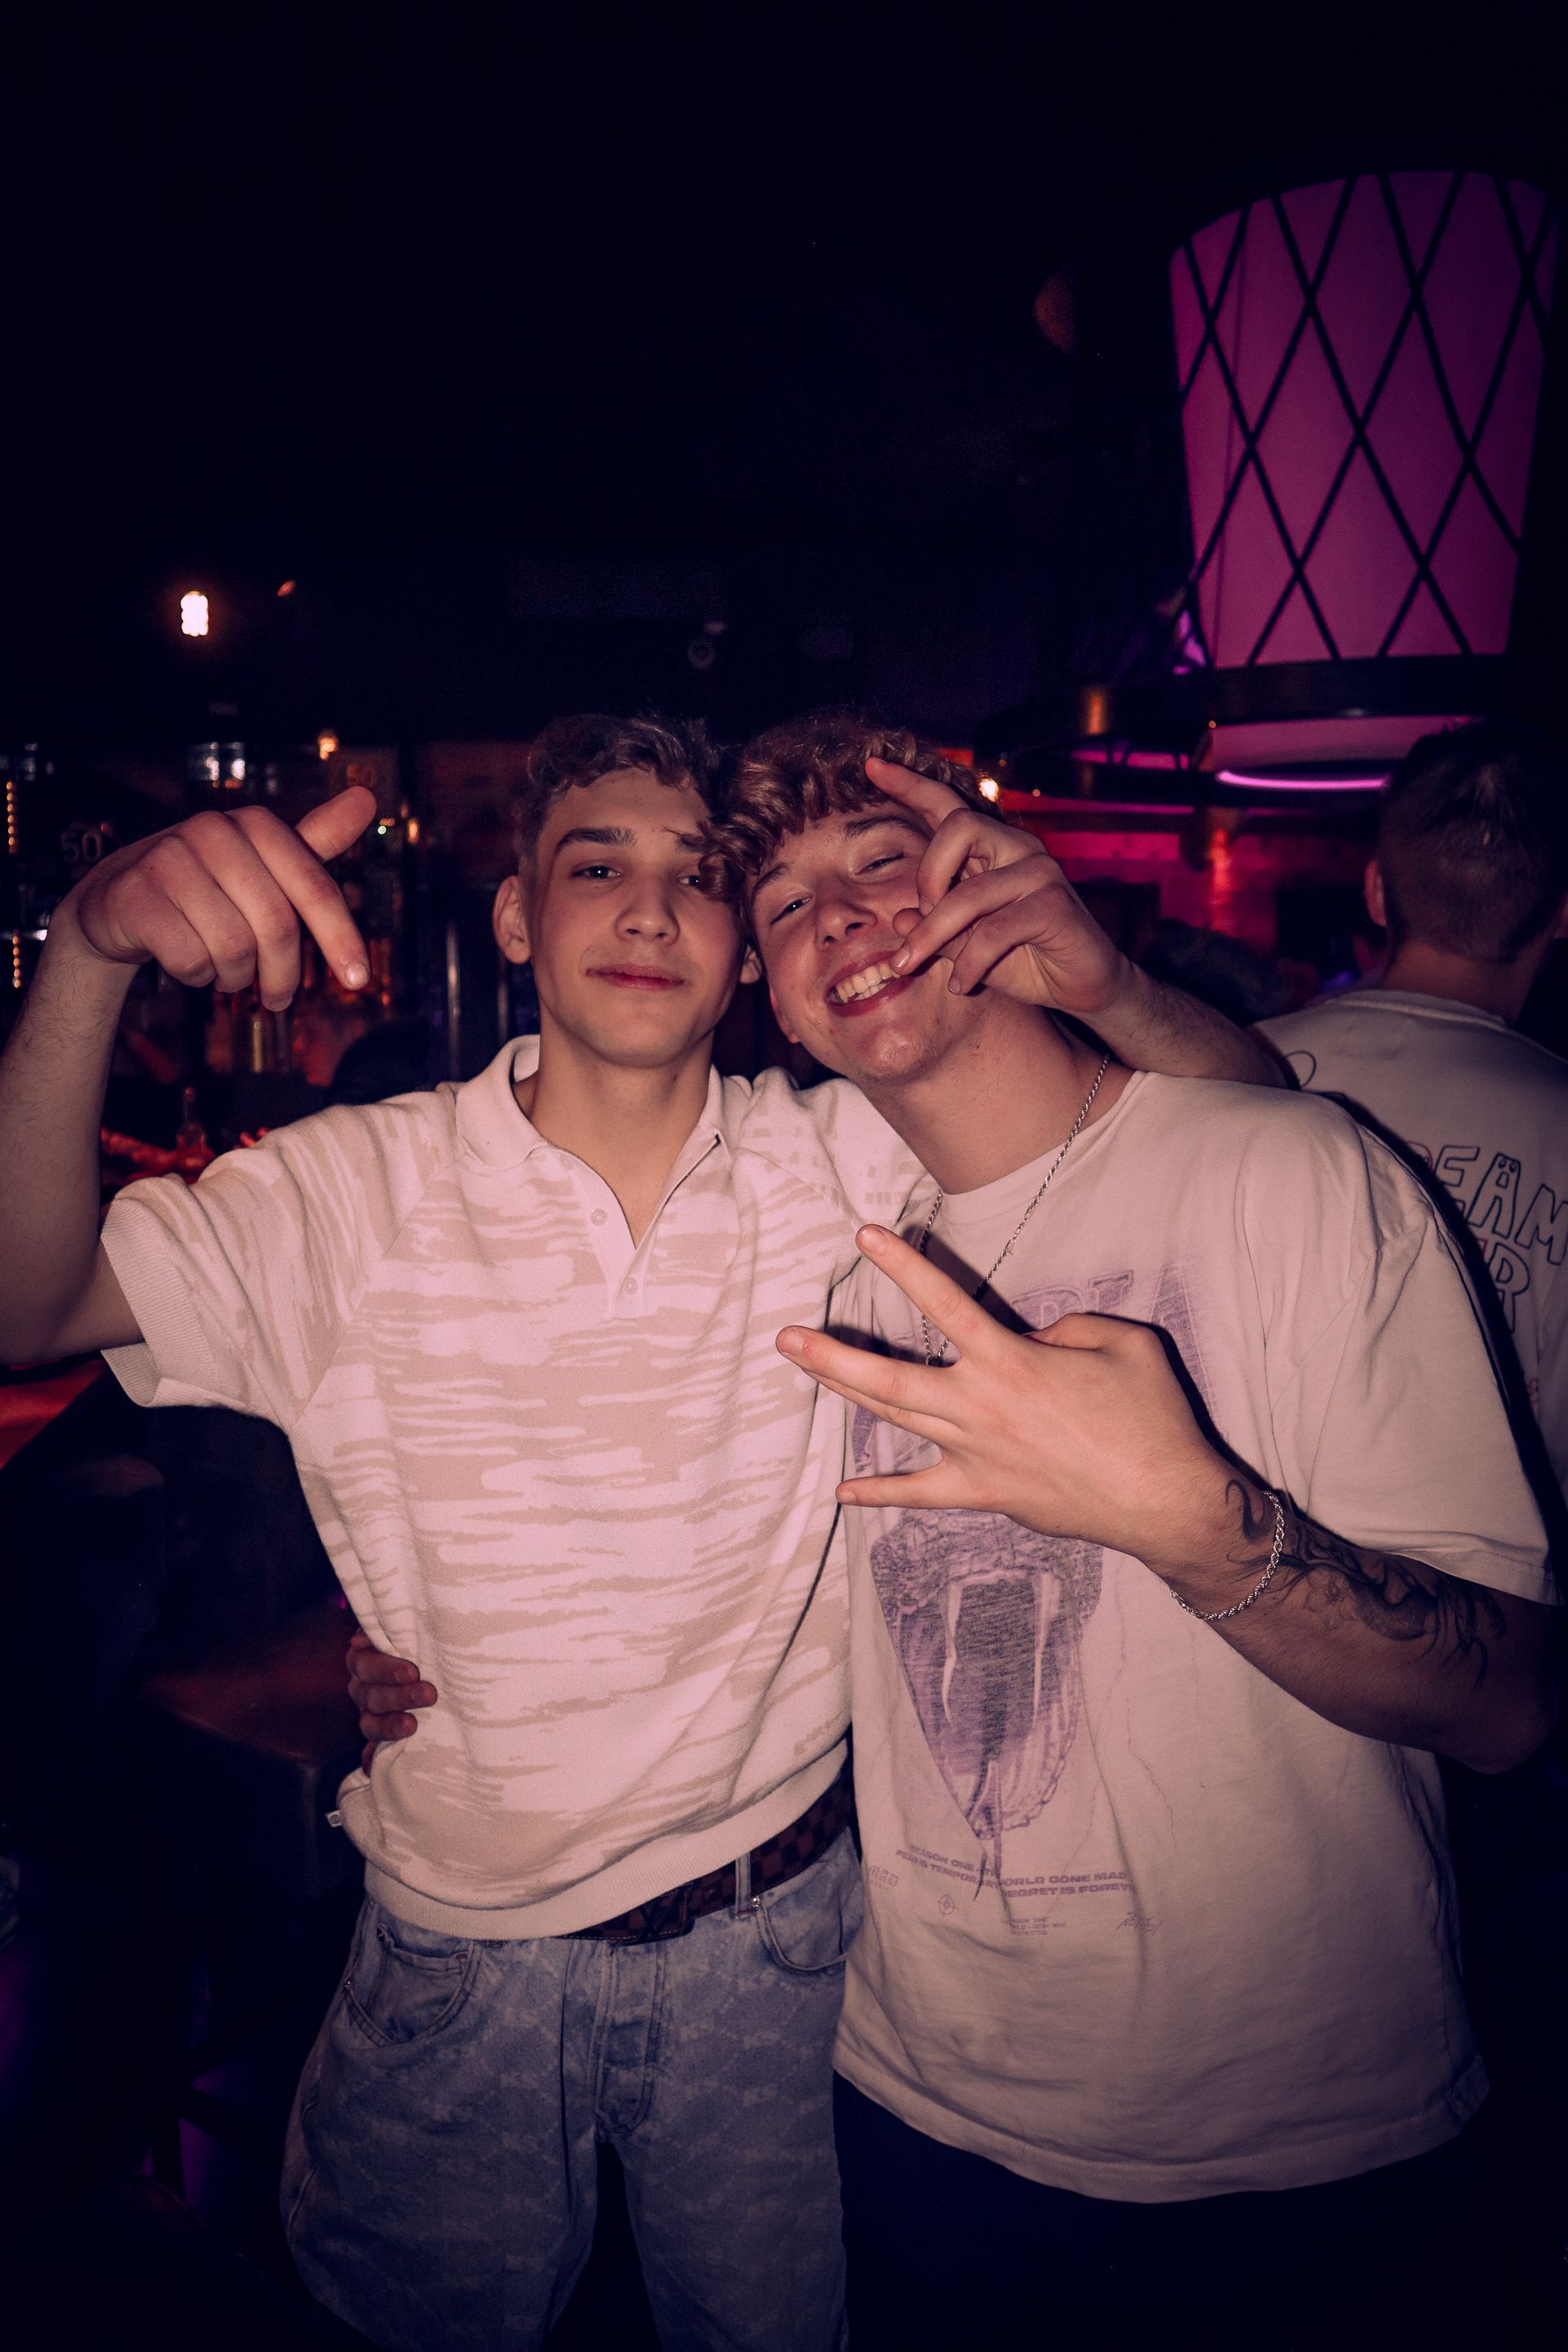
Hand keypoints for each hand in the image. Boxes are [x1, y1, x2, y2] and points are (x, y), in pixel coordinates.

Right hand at [69, 787, 376, 1008]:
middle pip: (276, 927)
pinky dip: (196, 975)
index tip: (359, 982)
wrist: (119, 901)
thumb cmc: (207, 886)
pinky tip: (186, 961)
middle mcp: (212, 830)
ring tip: (223, 969)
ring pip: (234, 949)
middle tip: (277, 998)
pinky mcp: (135, 895)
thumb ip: (315, 841)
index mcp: (255, 824)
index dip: (341, 938)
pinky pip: (191, 959)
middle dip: (282, 974)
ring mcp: (168, 859)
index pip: (313, 888)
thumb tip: (368, 799)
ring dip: (234, 976)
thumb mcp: (264, 864)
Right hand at [347, 1629, 437, 1771]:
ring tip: (412, 1726)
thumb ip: (394, 1629)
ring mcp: (369, 1713)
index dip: (386, 1669)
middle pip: (372, 1693)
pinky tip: (370, 1766)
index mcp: (365, 1659)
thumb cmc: (424, 1644)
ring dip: (390, 1725)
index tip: (412, 1672)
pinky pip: (369, 1751)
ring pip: (370, 1722)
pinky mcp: (378, 1736)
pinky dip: (369, 1759)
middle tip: (428, 1694)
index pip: (366, 1664)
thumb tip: (362, 1638)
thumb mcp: (412, 1633)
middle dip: (400, 1696)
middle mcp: (363, 1686)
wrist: (438, 1667)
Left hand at [776, 1224, 1225, 1574]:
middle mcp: (981, 1407)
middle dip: (833, 1355)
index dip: (903, 1267)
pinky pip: (923, 1495)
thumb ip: (1070, 1325)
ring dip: (846, 1395)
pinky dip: (881, 1494)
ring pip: (896, 1421)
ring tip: (806, 1371)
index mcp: (1013, 1362)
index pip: (944, 1304)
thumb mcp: (1123, 1343)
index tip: (864, 1237)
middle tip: (786, 1335)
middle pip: (890, 1377)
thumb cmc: (1152, 1418)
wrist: (1166, 1501)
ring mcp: (977, 1455)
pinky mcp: (986, 1494)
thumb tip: (1036, 1336)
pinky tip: (843, 1494)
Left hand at [864, 756, 1131, 1015]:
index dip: (910, 784)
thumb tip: (900, 918)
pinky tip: (961, 985)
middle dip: (925, 876)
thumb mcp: (965, 945)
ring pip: (969, 893)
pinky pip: (995, 931)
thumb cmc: (1021, 959)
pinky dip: (969, 963)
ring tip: (909, 966)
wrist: (1082, 987)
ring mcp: (1040, 872)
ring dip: (932, 936)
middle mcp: (1017, 848)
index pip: (947, 804)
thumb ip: (934, 928)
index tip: (871, 765)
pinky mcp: (1056, 906)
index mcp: (991, 849)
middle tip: (919, 919)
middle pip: (957, 827)